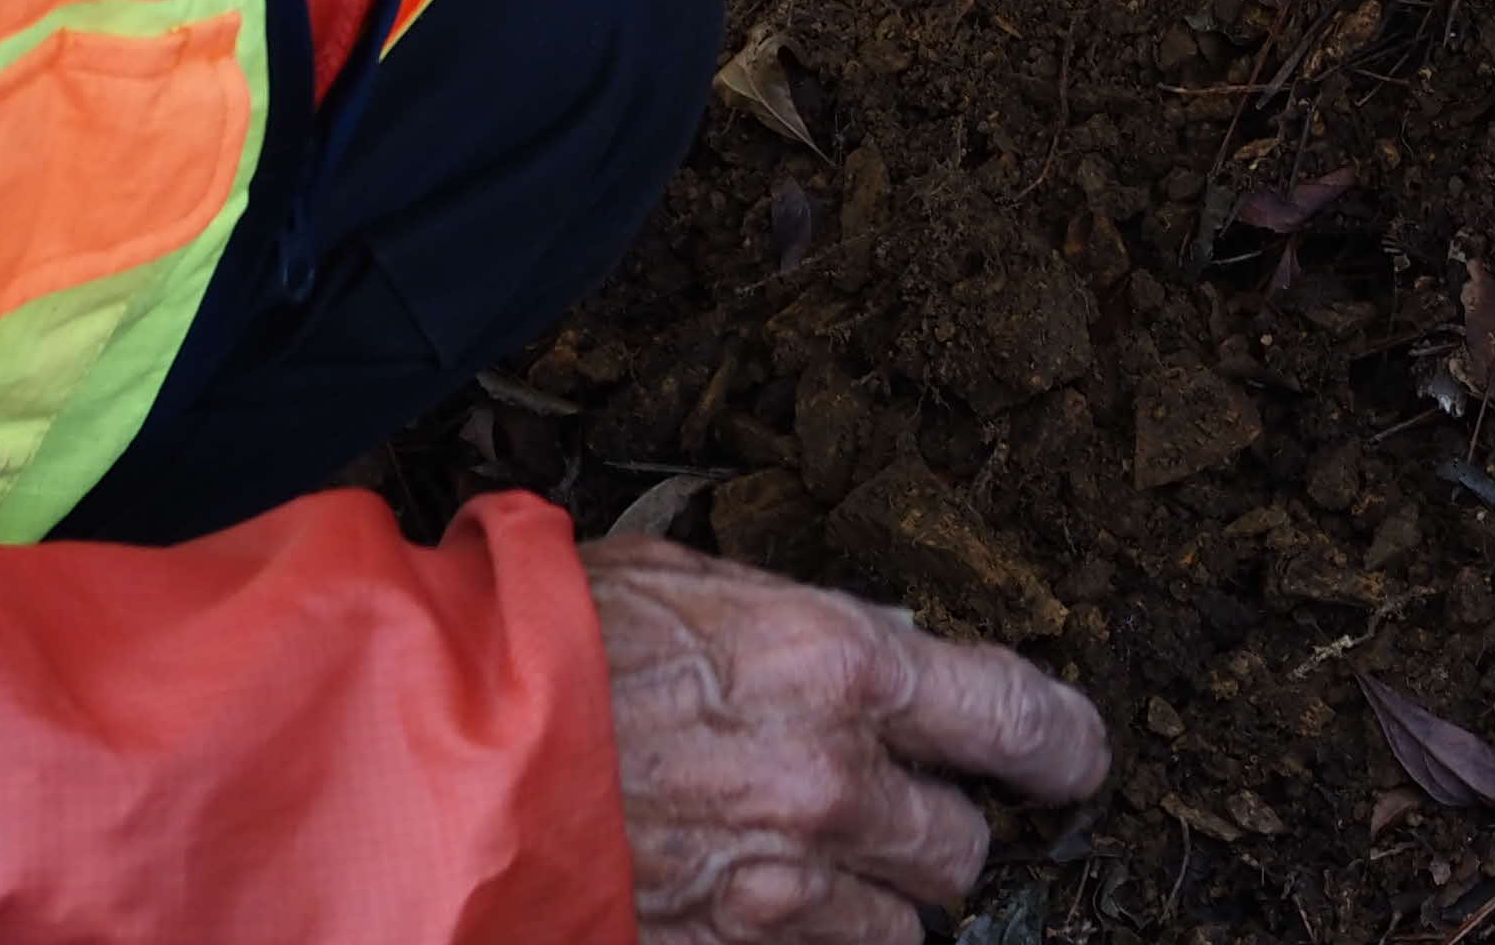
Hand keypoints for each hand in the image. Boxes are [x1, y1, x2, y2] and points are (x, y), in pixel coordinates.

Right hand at [585, 537, 1109, 944]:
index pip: (1020, 717)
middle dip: (941, 833)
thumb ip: (806, 620)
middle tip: (901, 813)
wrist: (418, 755)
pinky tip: (754, 911)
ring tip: (812, 866)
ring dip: (874, 903)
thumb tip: (890, 639)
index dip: (1065, 748)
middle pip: (961, 845)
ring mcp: (777, 891)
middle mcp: (833, 785)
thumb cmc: (543, 644)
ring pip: (898, 928)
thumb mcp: (693, 584)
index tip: (1076, 764)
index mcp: (844, 667)